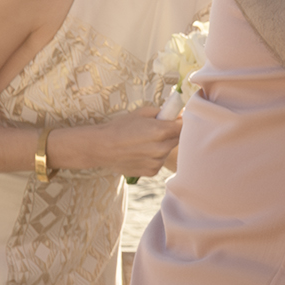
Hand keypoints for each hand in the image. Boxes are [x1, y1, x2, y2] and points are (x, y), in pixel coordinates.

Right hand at [50, 108, 185, 176]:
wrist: (100, 147)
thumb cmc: (119, 127)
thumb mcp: (141, 113)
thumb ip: (163, 113)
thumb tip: (180, 113)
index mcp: (161, 131)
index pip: (184, 126)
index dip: (180, 122)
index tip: (175, 121)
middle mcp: (161, 148)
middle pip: (178, 139)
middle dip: (171, 134)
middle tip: (156, 131)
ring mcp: (157, 162)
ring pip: (168, 151)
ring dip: (162, 146)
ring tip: (144, 143)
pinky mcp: (152, 171)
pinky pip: (159, 162)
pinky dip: (154, 157)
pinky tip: (140, 153)